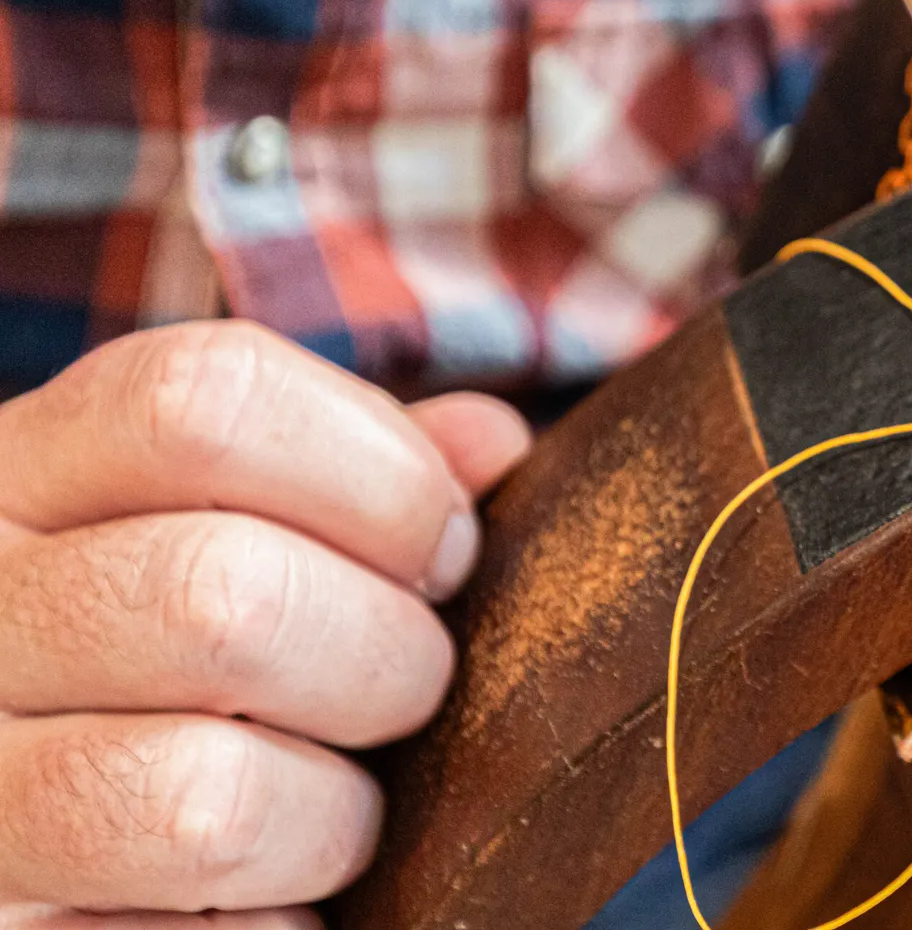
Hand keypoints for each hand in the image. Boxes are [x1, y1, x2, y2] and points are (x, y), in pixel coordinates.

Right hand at [0, 322, 530, 927]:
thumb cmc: (154, 635)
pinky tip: (274, 901)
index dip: (382, 476)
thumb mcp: (220, 510)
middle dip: (386, 657)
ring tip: (336, 808)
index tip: (446, 551)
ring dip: (329, 817)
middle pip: (221, 597)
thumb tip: (492, 443)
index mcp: (29, 473)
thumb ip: (355, 472)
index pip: (206, 403)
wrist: (16, 784)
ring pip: (198, 800)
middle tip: (408, 689)